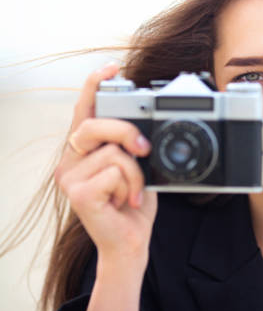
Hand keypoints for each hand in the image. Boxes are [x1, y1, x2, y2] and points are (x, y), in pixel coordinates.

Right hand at [54, 63, 156, 262]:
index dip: (94, 86)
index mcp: (85, 151)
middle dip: (126, 132)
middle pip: (94, 126)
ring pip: (114, 152)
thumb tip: (143, 128)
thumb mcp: (137, 168)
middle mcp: (72, 161)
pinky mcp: (78, 194)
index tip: (111, 67)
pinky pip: (116, 172)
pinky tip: (125, 202)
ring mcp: (71, 178)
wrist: (130, 243)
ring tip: (133, 192)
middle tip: (144, 149)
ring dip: (137, 174)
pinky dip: (132, 186)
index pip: (84, 112)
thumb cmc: (133, 204)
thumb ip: (131, 146)